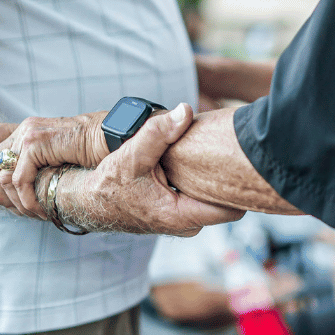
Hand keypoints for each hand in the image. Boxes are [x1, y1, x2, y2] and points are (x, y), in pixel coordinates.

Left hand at [0, 111, 108, 217]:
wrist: (114, 138)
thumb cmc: (97, 150)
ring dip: (13, 201)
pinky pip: (19, 180)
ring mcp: (29, 134)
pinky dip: (27, 200)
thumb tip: (17, 185)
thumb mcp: (62, 157)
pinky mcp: (36, 144)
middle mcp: (26, 128)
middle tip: (11, 210)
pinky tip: (40, 210)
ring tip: (31, 214)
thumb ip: (40, 164)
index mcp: (30, 127)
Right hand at [59, 104, 245, 234]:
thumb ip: (158, 133)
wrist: (90, 203)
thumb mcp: (130, 155)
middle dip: (230, 179)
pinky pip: (203, 198)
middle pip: (226, 202)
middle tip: (235, 151)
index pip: (231, 209)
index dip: (240, 186)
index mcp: (181, 215)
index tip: (244, 162)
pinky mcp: (180, 213)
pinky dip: (204, 181)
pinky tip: (204, 162)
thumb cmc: (108, 184)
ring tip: (219, 154)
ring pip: (214, 200)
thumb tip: (185, 111)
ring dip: (216, 179)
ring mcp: (184, 220)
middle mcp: (187, 223)